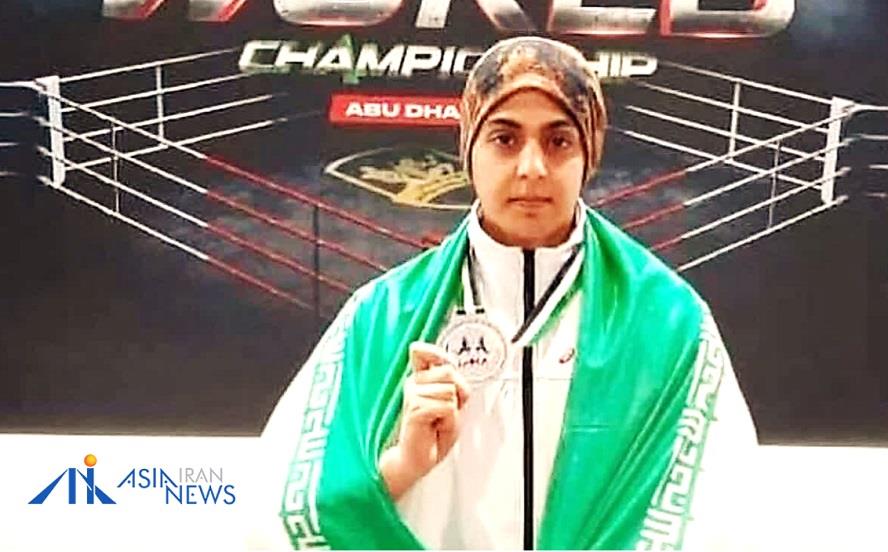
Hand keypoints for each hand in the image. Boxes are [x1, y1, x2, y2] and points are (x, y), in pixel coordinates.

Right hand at [379, 342, 469, 498]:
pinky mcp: (415, 408)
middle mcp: (414, 384)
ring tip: (438, 422)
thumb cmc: (432, 435)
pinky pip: (446, 407)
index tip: (440, 361)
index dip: (436, 354)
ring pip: (449, 392)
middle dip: (456, 395)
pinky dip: (448, 421)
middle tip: (444, 413)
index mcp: (421, 380)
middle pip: (448, 372)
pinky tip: (435, 427)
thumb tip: (450, 366)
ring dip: (451, 412)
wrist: (416, 459)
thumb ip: (452, 382)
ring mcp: (412, 395)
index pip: (426, 353)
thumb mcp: (450, 404)